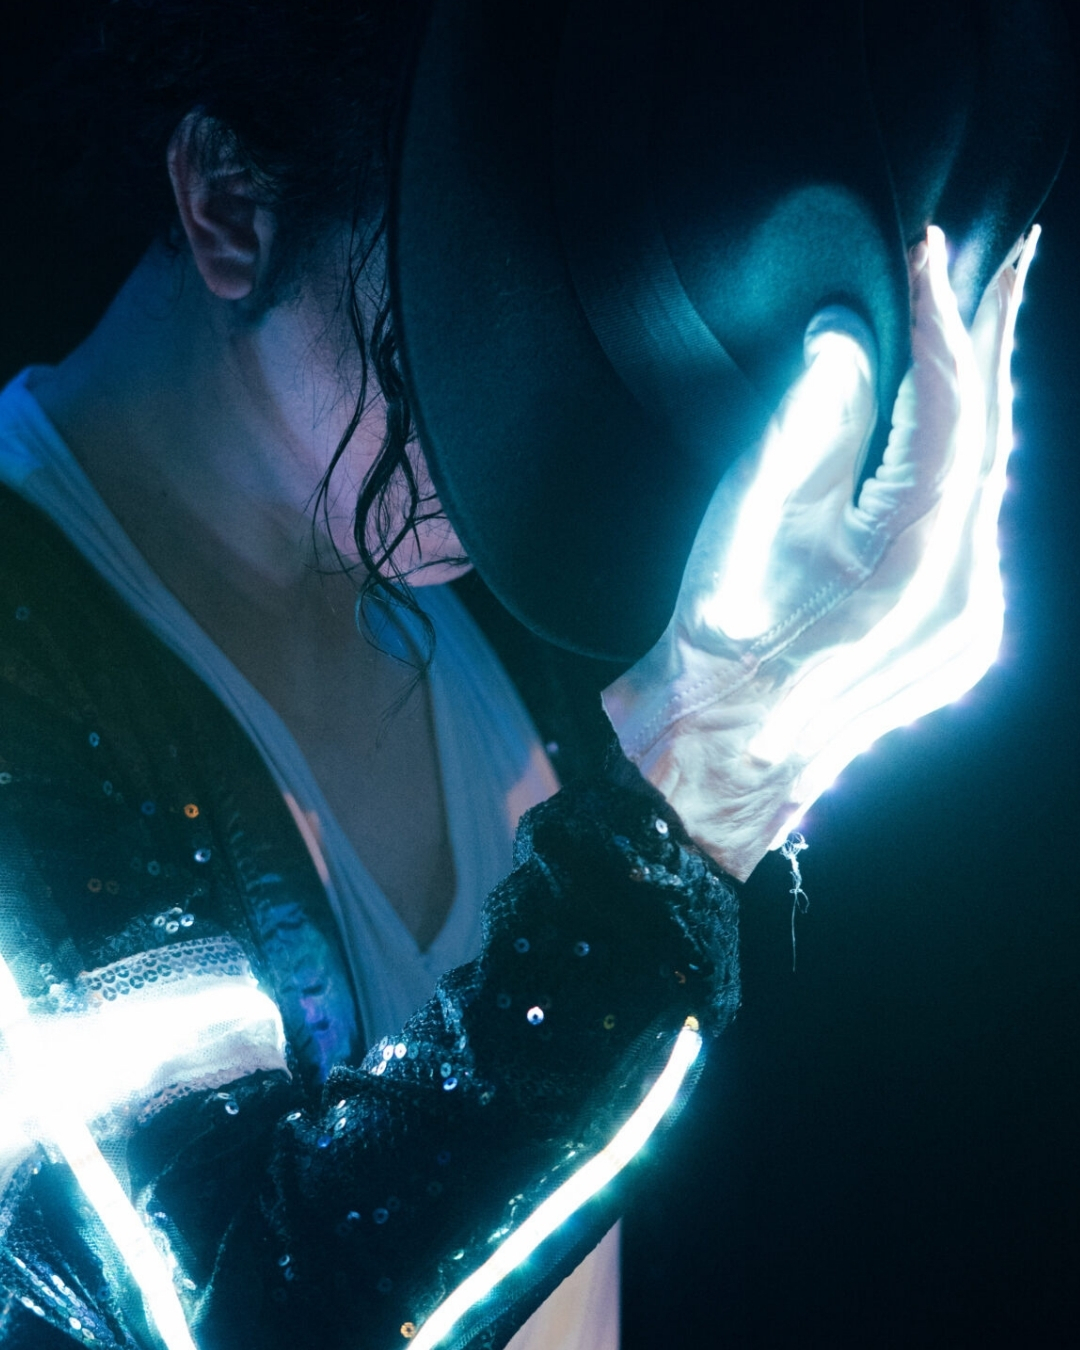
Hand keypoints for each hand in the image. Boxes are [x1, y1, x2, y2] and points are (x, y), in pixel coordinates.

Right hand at [603, 226, 1037, 879]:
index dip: (946, 325)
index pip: (954, 418)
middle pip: (990, 447)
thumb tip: (844, 340)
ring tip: (977, 323)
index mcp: (921, 570)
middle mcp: (970, 600)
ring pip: (984, 486)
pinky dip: (958, 463)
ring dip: (975, 404)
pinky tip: (946, 423)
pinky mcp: (956, 637)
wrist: (714, 759)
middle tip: (1009, 258)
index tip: (934, 252)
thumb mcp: (748, 521)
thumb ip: (807, 420)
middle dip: (991, 348)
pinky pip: (969, 526)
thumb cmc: (717, 650)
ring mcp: (971, 626)